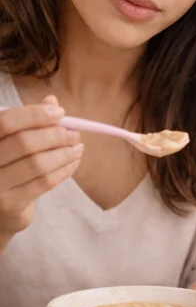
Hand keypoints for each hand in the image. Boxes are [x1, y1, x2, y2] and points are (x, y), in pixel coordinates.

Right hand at [0, 97, 82, 239]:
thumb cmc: (7, 168)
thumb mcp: (14, 142)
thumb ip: (29, 122)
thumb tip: (52, 102)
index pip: (5, 122)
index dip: (35, 115)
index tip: (60, 113)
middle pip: (24, 142)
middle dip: (55, 135)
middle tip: (75, 134)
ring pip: (37, 164)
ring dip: (64, 153)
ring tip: (77, 148)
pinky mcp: (10, 204)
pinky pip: (44, 182)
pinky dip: (64, 170)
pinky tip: (73, 163)